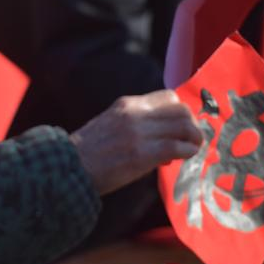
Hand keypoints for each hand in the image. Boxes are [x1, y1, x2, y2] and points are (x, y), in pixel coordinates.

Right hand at [69, 90, 203, 196]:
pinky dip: (187, 152)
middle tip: (191, 139)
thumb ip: (137, 126)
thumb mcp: (111, 125)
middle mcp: (135, 114)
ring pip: (183, 126)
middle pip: (181, 110)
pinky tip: (185, 158)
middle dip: (192, 125)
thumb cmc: (89, 152)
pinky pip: (176, 147)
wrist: (69, 167)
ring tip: (192, 149)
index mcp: (128, 104)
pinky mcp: (141, 154)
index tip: (181, 127)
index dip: (181, 112)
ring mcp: (138, 133)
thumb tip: (167, 143)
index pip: (168, 97)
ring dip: (194, 138)